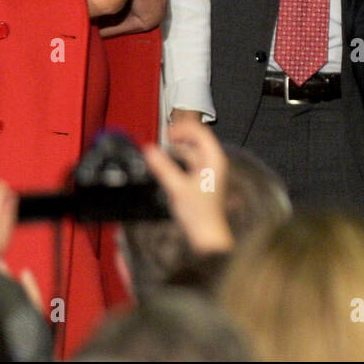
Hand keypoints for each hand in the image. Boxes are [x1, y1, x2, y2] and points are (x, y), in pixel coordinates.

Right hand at [143, 116, 231, 253]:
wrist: (207, 235)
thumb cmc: (199, 214)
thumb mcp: (177, 188)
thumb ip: (162, 168)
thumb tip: (149, 150)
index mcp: (214, 160)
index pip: (201, 132)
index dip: (183, 128)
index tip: (167, 132)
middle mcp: (214, 162)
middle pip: (197, 140)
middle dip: (180, 137)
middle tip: (163, 138)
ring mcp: (209, 171)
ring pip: (193, 151)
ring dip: (178, 149)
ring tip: (161, 151)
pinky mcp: (202, 180)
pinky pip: (190, 162)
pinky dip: (179, 160)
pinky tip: (166, 164)